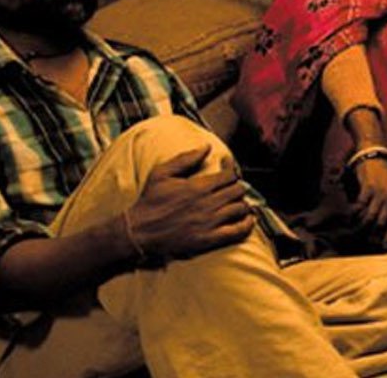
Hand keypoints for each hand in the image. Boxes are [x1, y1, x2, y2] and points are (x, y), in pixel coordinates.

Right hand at [124, 147, 254, 262]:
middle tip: (234, 189)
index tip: (229, 173)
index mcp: (198, 186)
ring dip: (243, 204)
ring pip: (240, 208)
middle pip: (238, 191)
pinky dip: (247, 224)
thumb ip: (186, 158)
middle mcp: (208, 203)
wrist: (138, 231)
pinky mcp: (208, 239)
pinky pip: (237, 231)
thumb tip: (206, 147)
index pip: (229, 175)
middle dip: (238, 188)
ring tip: (239, 203)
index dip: (232, 172)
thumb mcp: (162, 173)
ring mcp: (209, 222)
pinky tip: (248, 220)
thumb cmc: (149, 202)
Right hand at [349, 156, 386, 247]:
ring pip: (370, 216)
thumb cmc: (382, 175)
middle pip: (382, 222)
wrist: (374, 156)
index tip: (385, 246)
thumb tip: (383, 223)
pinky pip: (360, 206)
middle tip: (366, 242)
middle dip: (373, 234)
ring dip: (361, 226)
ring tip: (355, 232)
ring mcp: (380, 192)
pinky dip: (354, 214)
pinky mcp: (368, 187)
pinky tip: (349, 218)